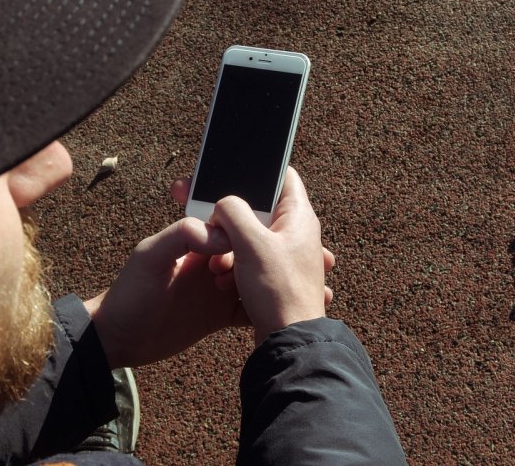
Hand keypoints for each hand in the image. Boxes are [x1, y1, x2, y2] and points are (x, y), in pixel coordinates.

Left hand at [84, 218, 248, 368]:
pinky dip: (260, 312)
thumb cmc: (129, 292)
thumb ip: (182, 235)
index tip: (240, 254)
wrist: (119, 338)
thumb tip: (224, 236)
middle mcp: (211, 262)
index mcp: (197, 242)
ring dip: (264, 287)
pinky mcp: (220, 316)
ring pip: (255, 281)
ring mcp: (218, 290)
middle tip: (240, 282)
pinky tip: (266, 317)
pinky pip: (248, 310)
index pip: (233, 228)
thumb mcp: (150, 256)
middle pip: (250, 253)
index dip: (244, 236)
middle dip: (257, 263)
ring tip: (257, 299)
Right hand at [208, 167, 329, 345]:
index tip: (231, 177)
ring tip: (221, 266)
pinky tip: (224, 280)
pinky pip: (249, 260)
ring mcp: (286, 255)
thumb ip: (233, 212)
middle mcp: (296, 233)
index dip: (258, 173)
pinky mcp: (275, 276)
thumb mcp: (251, 243)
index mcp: (299, 216)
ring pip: (249, 237)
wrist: (288, 341)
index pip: (283, 176)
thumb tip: (222, 204)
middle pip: (259, 209)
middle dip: (231, 220)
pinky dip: (234, 266)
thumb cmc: (279, 291)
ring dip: (229, 247)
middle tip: (215, 229)